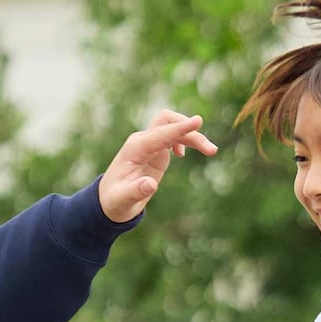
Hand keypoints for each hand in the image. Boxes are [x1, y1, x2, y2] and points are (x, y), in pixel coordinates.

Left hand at [98, 109, 217, 222]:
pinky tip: (184, 154)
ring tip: (211, 151)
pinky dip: (185, 140)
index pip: (161, 133)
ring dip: (193, 137)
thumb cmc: (114, 200)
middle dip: (189, 131)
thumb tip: (150, 185)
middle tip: (211, 151)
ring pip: (174, 128)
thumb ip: (135, 191)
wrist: (108, 199)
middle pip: (169, 123)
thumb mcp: (122, 200)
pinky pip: (173, 136)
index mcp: (135, 148)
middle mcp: (142, 141)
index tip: (198, 121)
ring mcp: (149, 144)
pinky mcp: (155, 150)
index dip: (180, 128)